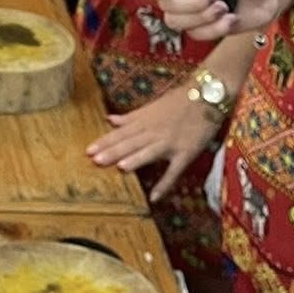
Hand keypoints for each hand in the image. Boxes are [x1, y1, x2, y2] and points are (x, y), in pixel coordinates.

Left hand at [86, 84, 218, 202]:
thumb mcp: (151, 106)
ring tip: (119, 168)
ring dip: (135, 160)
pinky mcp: (186, 153)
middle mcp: (153, 132)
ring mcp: (169, 143)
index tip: (87, 151)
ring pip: (149, 152)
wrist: (206, 95)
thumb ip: (130, 116)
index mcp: (144, 122)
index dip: (104, 142)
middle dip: (112, 152)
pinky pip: (174, 171)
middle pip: (131, 143)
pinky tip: (154, 197)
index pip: (120, 133)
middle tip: (95, 161)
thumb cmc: (178, 101)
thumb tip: (108, 119)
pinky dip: (165, 183)